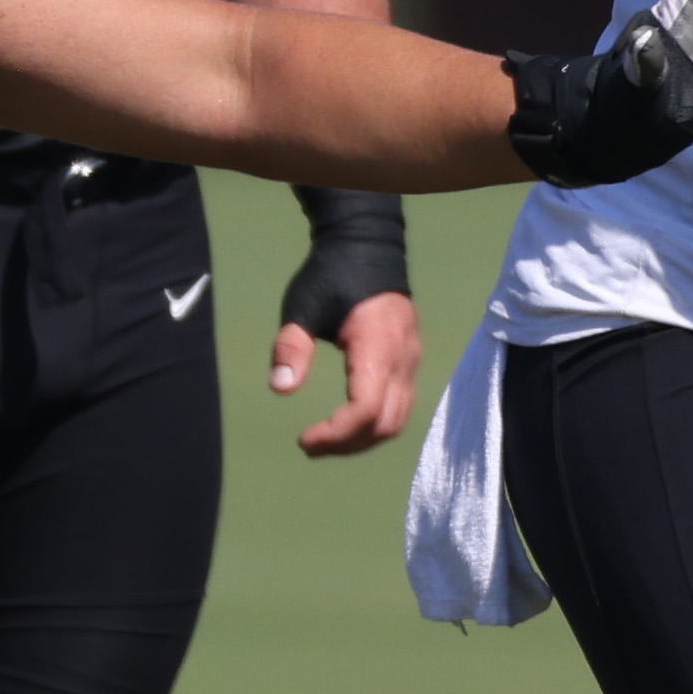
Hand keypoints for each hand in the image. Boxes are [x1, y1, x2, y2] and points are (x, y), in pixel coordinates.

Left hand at [274, 189, 420, 455]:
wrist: (368, 247)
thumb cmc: (331, 275)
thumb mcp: (303, 305)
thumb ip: (291, 347)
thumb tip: (281, 388)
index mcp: (378, 346)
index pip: (367, 409)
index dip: (337, 433)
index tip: (304, 439)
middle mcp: (403, 360)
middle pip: (385, 424)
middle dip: (348, 443)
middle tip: (310, 445)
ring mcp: (412, 363)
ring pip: (396, 420)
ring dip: (361, 439)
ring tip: (325, 440)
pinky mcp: (409, 364)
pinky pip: (399, 407)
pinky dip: (373, 425)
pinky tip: (345, 425)